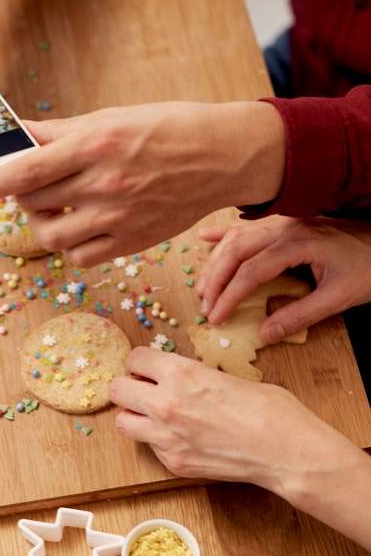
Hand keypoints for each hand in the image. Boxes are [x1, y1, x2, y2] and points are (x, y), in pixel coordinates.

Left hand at [0, 100, 284, 266]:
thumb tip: (15, 134)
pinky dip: (70, 243)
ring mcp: (120, 217)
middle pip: (34, 203)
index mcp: (96, 144)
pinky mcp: (133, 241)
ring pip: (52, 235)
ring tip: (56, 204)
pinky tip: (81, 223)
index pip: (27, 169)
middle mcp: (105, 183)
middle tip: (29, 185)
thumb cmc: (166, 128)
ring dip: (42, 221)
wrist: (223, 156)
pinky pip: (81, 255)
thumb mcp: (111, 117)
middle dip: (18, 196)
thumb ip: (59, 132)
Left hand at [111, 347, 357, 492]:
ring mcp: (166, 438)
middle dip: (129, 387)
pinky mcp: (173, 463)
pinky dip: (158, 441)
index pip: (135, 359)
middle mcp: (165, 404)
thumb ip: (194, 376)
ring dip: (135, 416)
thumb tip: (180, 377)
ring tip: (156, 415)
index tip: (149, 367)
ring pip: (122, 423)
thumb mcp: (227, 376)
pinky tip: (182, 437)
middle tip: (145, 389)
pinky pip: (149, 447)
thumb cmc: (270, 410)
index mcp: (180, 373)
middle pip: (117, 390)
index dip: (142, 362)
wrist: (286, 452)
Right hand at [197, 217, 370, 343]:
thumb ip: (299, 316)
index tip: (216, 317)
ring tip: (201, 288)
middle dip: (214, 280)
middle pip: (236, 250)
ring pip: (237, 237)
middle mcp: (286, 226)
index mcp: (299, 243)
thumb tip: (264, 335)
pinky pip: (247, 225)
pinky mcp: (287, 221)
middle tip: (204, 307)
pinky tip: (204, 238)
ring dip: (215, 261)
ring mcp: (285, 220)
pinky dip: (224, 233)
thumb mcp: (339, 298)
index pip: (251, 271)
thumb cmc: (369, 268)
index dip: (229, 296)